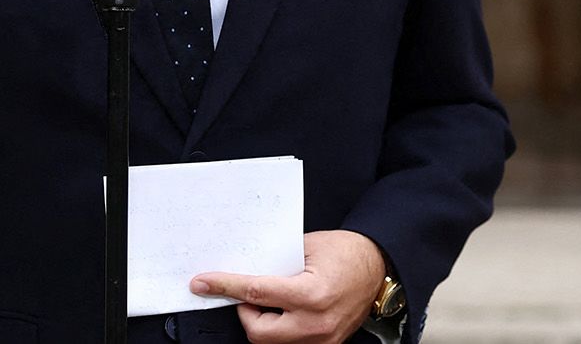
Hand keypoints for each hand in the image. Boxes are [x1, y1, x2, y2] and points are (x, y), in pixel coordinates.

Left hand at [191, 229, 385, 342]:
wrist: (378, 267)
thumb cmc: (345, 252)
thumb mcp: (306, 247)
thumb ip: (274, 261)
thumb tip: (243, 267)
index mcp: (311, 294)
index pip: (255, 293)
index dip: (225, 287)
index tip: (202, 283)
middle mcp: (316, 323)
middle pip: (258, 332)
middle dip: (246, 313)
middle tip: (248, 296)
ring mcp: (322, 340)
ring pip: (272, 342)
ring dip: (263, 323)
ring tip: (272, 302)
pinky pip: (291, 343)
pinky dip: (281, 329)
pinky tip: (285, 313)